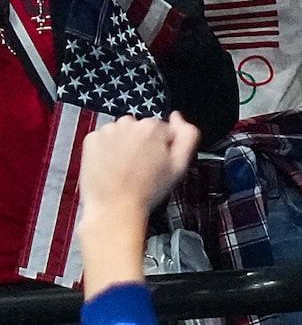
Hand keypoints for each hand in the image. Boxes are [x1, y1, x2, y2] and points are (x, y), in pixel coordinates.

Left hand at [77, 113, 199, 215]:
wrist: (114, 207)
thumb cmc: (147, 190)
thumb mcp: (180, 165)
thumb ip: (188, 135)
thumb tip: (177, 117)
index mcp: (153, 128)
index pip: (164, 129)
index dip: (164, 146)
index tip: (159, 161)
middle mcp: (129, 124)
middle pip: (142, 128)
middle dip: (144, 143)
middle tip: (143, 167)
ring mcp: (108, 131)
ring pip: (122, 132)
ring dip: (125, 145)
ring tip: (126, 168)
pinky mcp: (91, 140)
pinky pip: (104, 138)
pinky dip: (108, 149)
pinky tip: (113, 165)